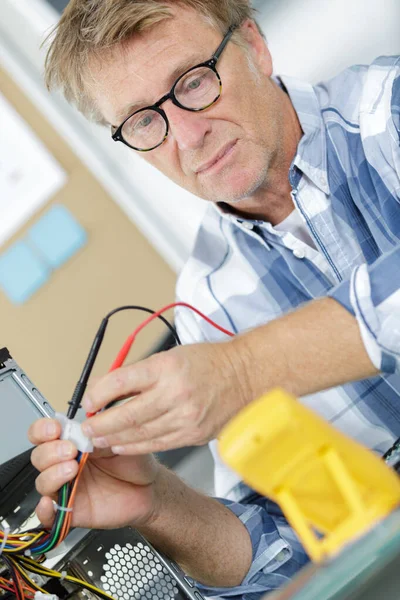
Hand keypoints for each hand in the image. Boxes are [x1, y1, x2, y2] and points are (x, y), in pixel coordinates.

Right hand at [28, 419, 160, 529]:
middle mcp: (65, 464)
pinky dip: (44, 511)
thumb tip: (84, 430)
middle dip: (50, 451)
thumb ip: (100, 435)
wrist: (150, 489)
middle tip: (70, 450)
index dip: (43, 430)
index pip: (44, 434)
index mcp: (73, 442)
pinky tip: (50, 503)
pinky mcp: (72, 510)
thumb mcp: (119, 440)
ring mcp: (67, 487)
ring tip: (72, 469)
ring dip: (52, 474)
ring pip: (42, 482)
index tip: (55, 429)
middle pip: (39, 457)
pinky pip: (48, 515)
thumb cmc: (134, 463)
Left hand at [81, 339, 250, 454]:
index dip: (98, 394)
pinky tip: (121, 445)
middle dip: (100, 424)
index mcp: (167, 367)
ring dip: (113, 438)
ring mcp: (185, 417)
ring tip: (97, 440)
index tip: (88, 401)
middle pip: (126, 413)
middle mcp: (175, 393)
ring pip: (139, 433)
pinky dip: (135, 446)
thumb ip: (140, 374)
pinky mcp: (193, 434)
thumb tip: (107, 389)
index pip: (120, 381)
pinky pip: (157, 443)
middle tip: (85, 429)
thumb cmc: (208, 362)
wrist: (245, 376)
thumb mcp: (170, 356)